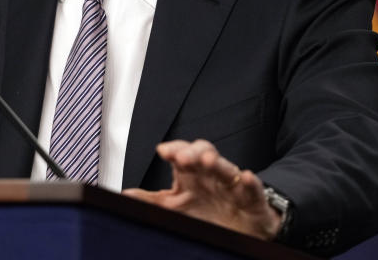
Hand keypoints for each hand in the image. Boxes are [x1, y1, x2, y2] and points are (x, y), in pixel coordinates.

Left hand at [122, 139, 281, 239]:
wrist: (242, 227)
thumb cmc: (206, 211)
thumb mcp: (175, 207)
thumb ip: (151, 201)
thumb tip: (124, 195)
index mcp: (192, 174)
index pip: (182, 153)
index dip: (174, 149)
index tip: (163, 151)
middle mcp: (211, 174)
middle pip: (203, 152)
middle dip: (193, 152)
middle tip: (183, 157)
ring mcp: (232, 184)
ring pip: (225, 167)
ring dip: (217, 162)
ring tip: (207, 161)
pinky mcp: (252, 198)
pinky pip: (253, 187)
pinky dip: (250, 181)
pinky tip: (245, 176)